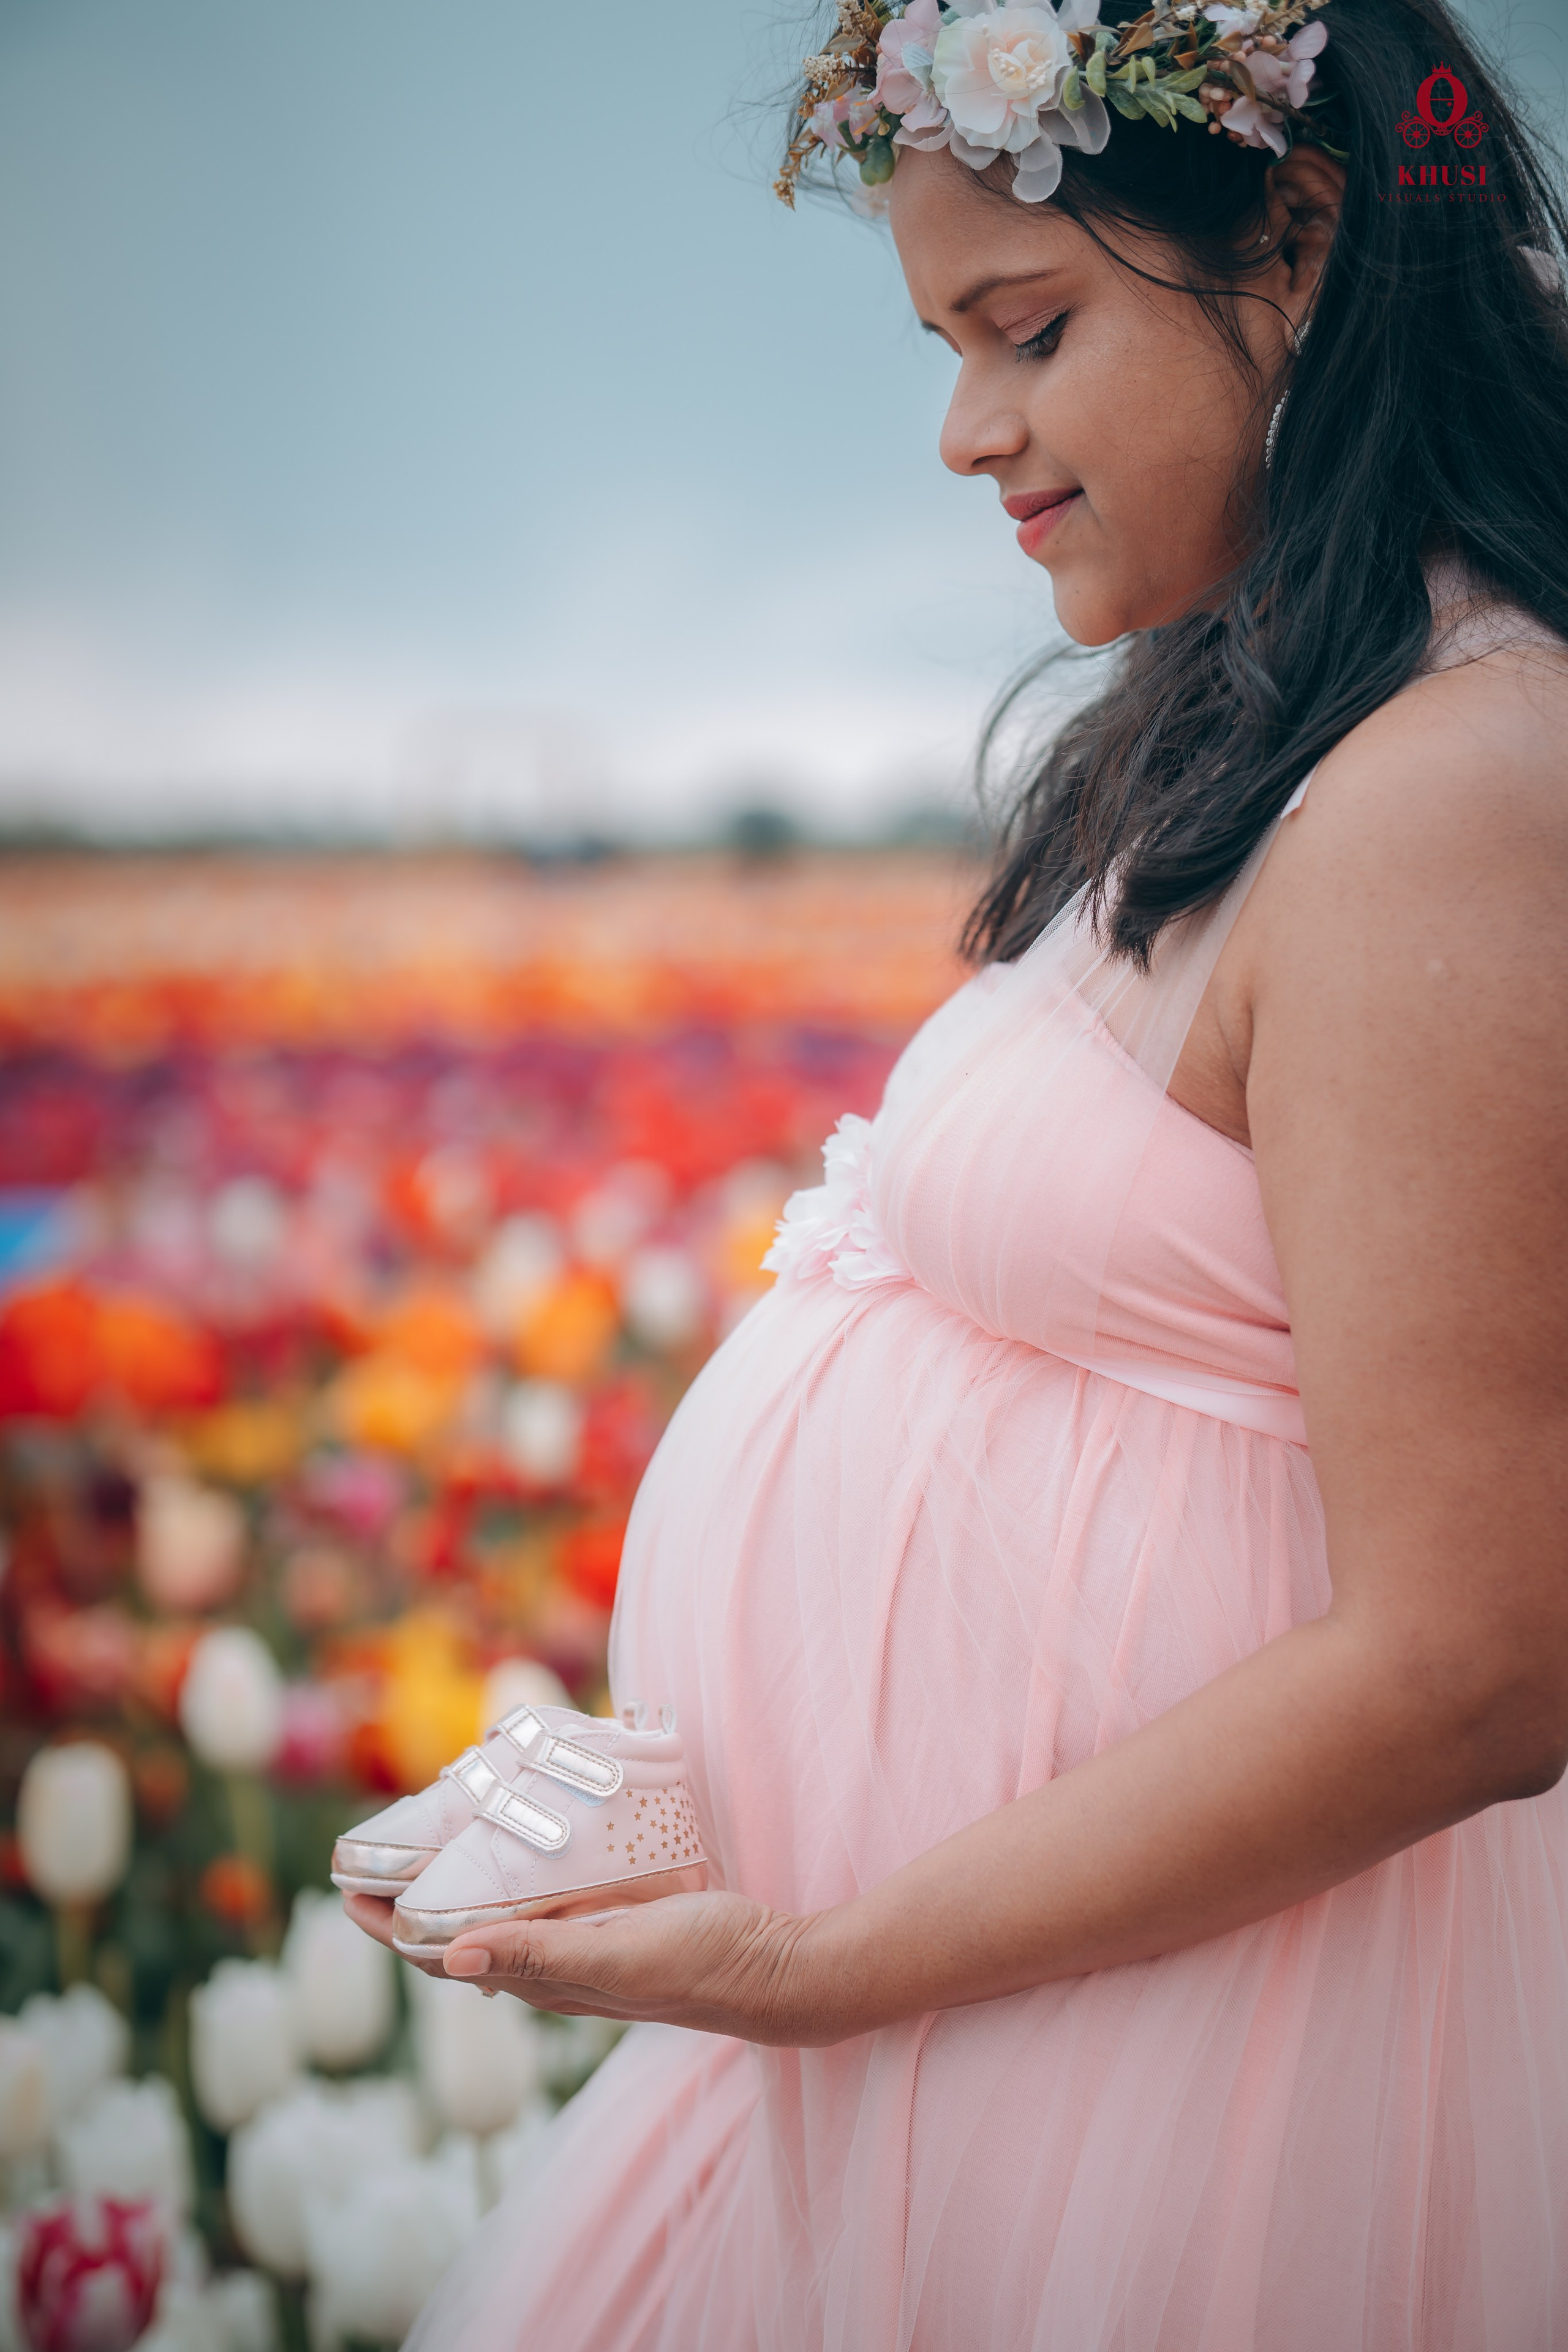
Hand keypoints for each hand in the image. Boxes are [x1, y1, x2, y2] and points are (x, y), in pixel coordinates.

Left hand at [344, 1887, 844, 2044]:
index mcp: (541, 1979)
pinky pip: (539, 1911)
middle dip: (408, 1906)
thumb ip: (541, 1953)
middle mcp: (551, 1971)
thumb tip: (449, 1959)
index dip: (388, 1926)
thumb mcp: (617, 1953)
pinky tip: (514, 1860)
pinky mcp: (610, 1930)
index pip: (439, 1955)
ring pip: (495, 1926)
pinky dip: (507, 1887)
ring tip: (429, 1849)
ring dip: (454, 1895)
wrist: (774, 1973)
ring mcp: (580, 1953)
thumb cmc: (700, 1962)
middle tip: (374, 1854)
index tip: (343, 1887)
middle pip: (456, 1940)